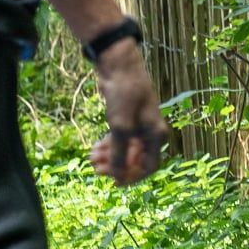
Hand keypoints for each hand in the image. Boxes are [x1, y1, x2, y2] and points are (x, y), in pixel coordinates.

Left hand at [89, 50, 165, 185]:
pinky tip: (94, 150)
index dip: (133, 177)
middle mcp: (150, 133)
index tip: (115, 182)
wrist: (119, 66)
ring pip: (124, 150)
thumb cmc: (125, 95)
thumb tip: (117, 177)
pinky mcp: (126, 119)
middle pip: (135, 160)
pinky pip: (118, 140)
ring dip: (109, 157)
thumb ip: (119, 154)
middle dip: (116, 166)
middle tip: (97, 169)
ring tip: (92, 159)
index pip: (150, 167)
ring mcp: (138, 126)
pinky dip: (108, 146)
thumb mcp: (120, 127)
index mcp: (156, 136)